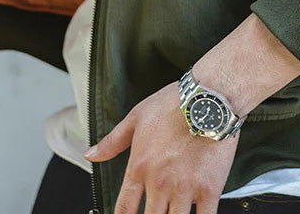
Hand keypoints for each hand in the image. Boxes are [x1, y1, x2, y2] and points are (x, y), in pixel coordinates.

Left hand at [84, 81, 238, 213]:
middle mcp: (159, 183)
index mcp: (139, 167)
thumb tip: (91, 155)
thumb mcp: (137, 116)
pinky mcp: (209, 189)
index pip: (124, 209)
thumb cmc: (173, 103)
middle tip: (154, 213)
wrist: (209, 98)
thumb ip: (112, 141)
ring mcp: (185, 189)